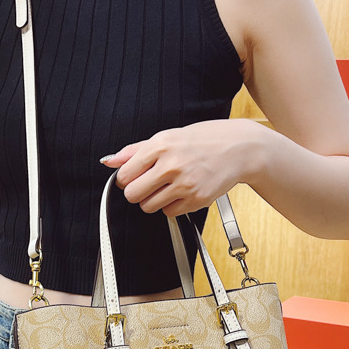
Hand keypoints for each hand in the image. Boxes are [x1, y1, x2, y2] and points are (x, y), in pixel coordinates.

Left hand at [100, 119, 264, 216]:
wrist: (240, 148)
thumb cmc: (204, 140)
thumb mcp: (168, 136)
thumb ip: (135, 150)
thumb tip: (108, 161)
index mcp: (161, 144)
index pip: (124, 174)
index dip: (126, 178)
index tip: (134, 176)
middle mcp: (171, 164)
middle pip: (132, 194)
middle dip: (137, 191)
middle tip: (149, 184)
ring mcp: (184, 184)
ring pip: (148, 206)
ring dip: (153, 200)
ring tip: (168, 186)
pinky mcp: (196, 200)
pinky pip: (168, 212)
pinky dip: (171, 205)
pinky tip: (182, 191)